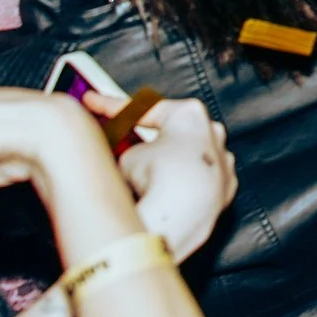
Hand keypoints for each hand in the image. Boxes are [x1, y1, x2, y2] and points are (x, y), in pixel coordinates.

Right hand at [116, 97, 235, 259]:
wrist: (181, 216)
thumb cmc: (158, 178)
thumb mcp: (126, 156)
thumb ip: (129, 151)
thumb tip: (133, 161)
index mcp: (190, 115)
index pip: (142, 108)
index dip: (111, 105)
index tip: (92, 101)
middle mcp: (213, 135)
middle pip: (169, 133)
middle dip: (142, 139)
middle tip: (116, 143)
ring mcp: (222, 163)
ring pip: (184, 160)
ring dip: (162, 167)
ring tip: (137, 181)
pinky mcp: (223, 192)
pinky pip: (196, 184)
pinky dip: (179, 189)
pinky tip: (160, 199)